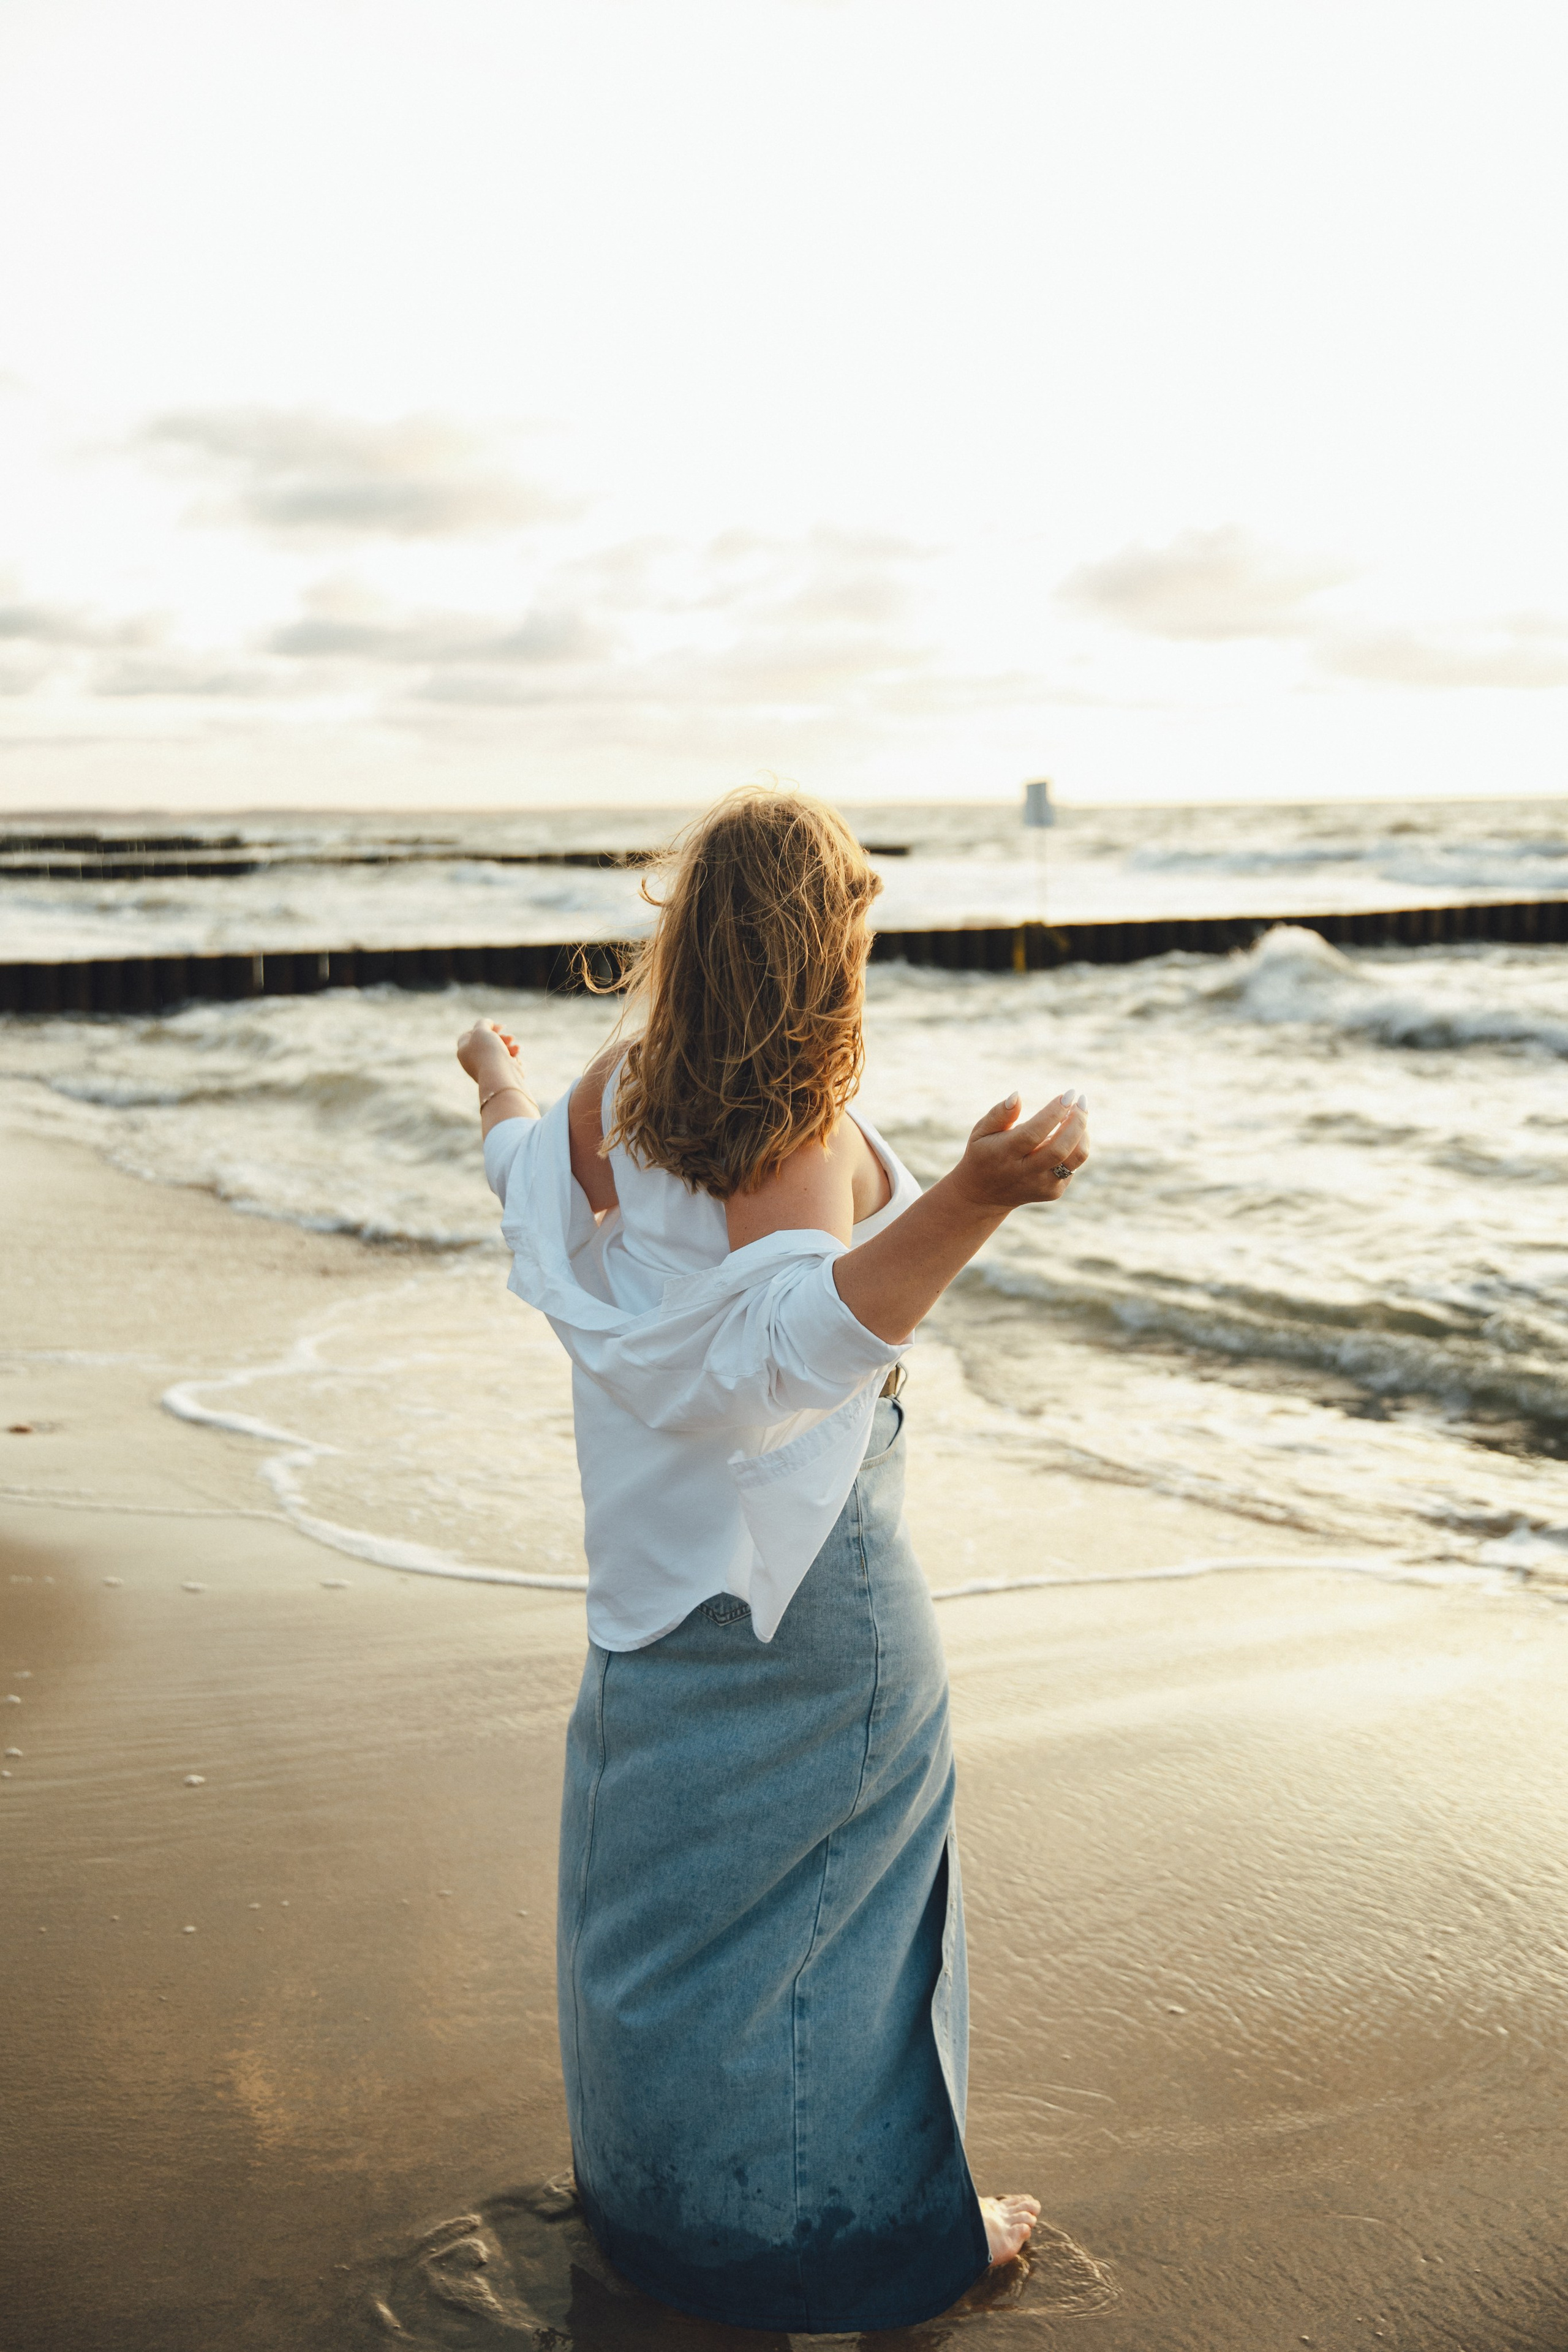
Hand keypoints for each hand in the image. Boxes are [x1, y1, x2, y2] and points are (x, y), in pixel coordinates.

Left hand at [456, 1019, 523, 1093]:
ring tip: (517, 1048)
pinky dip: (512, 1059)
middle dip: (501, 1038)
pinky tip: (516, 1060)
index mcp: (463, 1052)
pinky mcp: (498, 1076)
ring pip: (499, 1053)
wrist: (500, 1077)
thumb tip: (488, 1024)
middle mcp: (472, 1062)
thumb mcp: (481, 1030)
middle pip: (487, 1043)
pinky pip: (506, 1064)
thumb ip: (483, 1023)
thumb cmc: (488, 1052)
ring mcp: (486, 1069)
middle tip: (510, 1038)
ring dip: (510, 1047)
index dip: (483, 1028)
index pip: (469, 1035)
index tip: (497, 1028)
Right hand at [950, 1089, 1088, 1211]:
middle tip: (1081, 1101)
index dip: (1053, 1113)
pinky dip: (1077, 1145)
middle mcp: (1025, 1173)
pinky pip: (1073, 1166)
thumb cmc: (984, 1153)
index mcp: (1004, 1154)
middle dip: (1076, 1122)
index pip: (1033, 1133)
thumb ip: (999, 1114)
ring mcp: (1041, 1185)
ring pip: (1074, 1160)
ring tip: (1078, 1114)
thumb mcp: (981, 1131)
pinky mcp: (1053, 1192)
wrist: (984, 1195)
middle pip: (1059, 1149)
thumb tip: (1017, 1096)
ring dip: (1082, 1134)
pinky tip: (1068, 1132)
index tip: (1067, 1095)